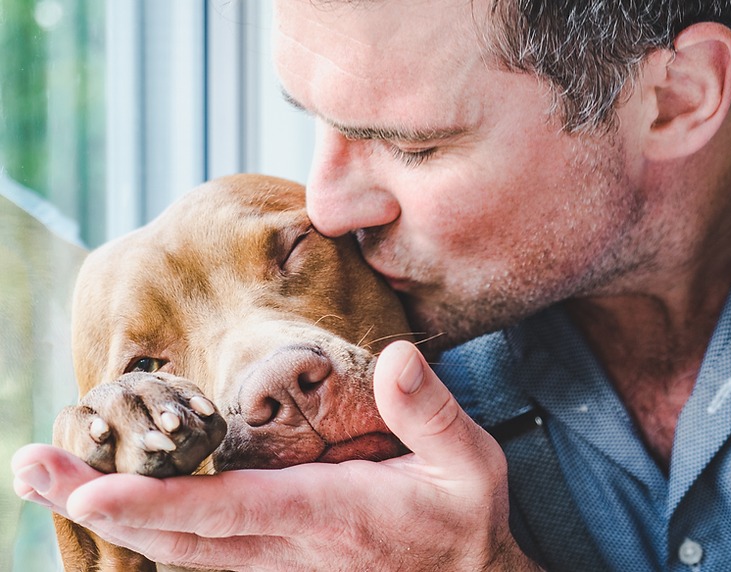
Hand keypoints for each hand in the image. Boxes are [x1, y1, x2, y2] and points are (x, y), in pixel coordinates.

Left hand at [11, 341, 541, 570]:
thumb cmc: (464, 518)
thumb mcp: (470, 463)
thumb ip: (430, 412)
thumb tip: (395, 356)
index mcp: (330, 515)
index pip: (229, 511)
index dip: (159, 502)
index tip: (93, 489)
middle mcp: (287, 548)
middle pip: (176, 538)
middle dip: (98, 504)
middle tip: (33, 466)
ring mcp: (277, 564)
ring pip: (177, 552)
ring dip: (110, 517)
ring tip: (50, 478)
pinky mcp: (276, 564)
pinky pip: (197, 555)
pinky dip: (146, 532)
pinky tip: (112, 506)